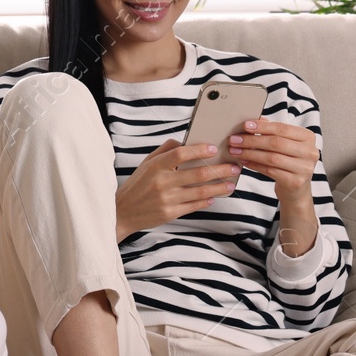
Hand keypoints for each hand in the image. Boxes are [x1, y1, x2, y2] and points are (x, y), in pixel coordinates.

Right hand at [114, 139, 241, 239]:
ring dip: (219, 186)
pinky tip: (215, 196)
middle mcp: (162, 182)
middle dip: (220, 169)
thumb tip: (186, 142)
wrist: (122, 212)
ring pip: (201, 191)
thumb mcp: (146, 164)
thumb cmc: (137, 185)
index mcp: (155, 166)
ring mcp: (167, 199)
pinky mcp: (170, 213)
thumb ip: (165, 150)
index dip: (200, 150)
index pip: (181, 153)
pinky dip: (207, 200)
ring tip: (230, 183)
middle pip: (198, 173)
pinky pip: (194, 205)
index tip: (214, 149)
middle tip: (234, 167)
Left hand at [229, 119, 318, 201]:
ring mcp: (304, 168)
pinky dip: (254, 165)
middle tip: (235, 140)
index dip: (262, 126)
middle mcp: (310, 152)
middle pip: (276, 143)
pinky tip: (244, 161)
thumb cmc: (288, 161)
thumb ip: (272, 131)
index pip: (282, 128)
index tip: (245, 125)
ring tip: (236, 151)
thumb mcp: (284, 144)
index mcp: (308, 137)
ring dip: (250, 153)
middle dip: (252, 140)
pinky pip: (270, 170)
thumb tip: (254, 120)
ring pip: (272, 158)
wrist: (296, 188)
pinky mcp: (295, 181)